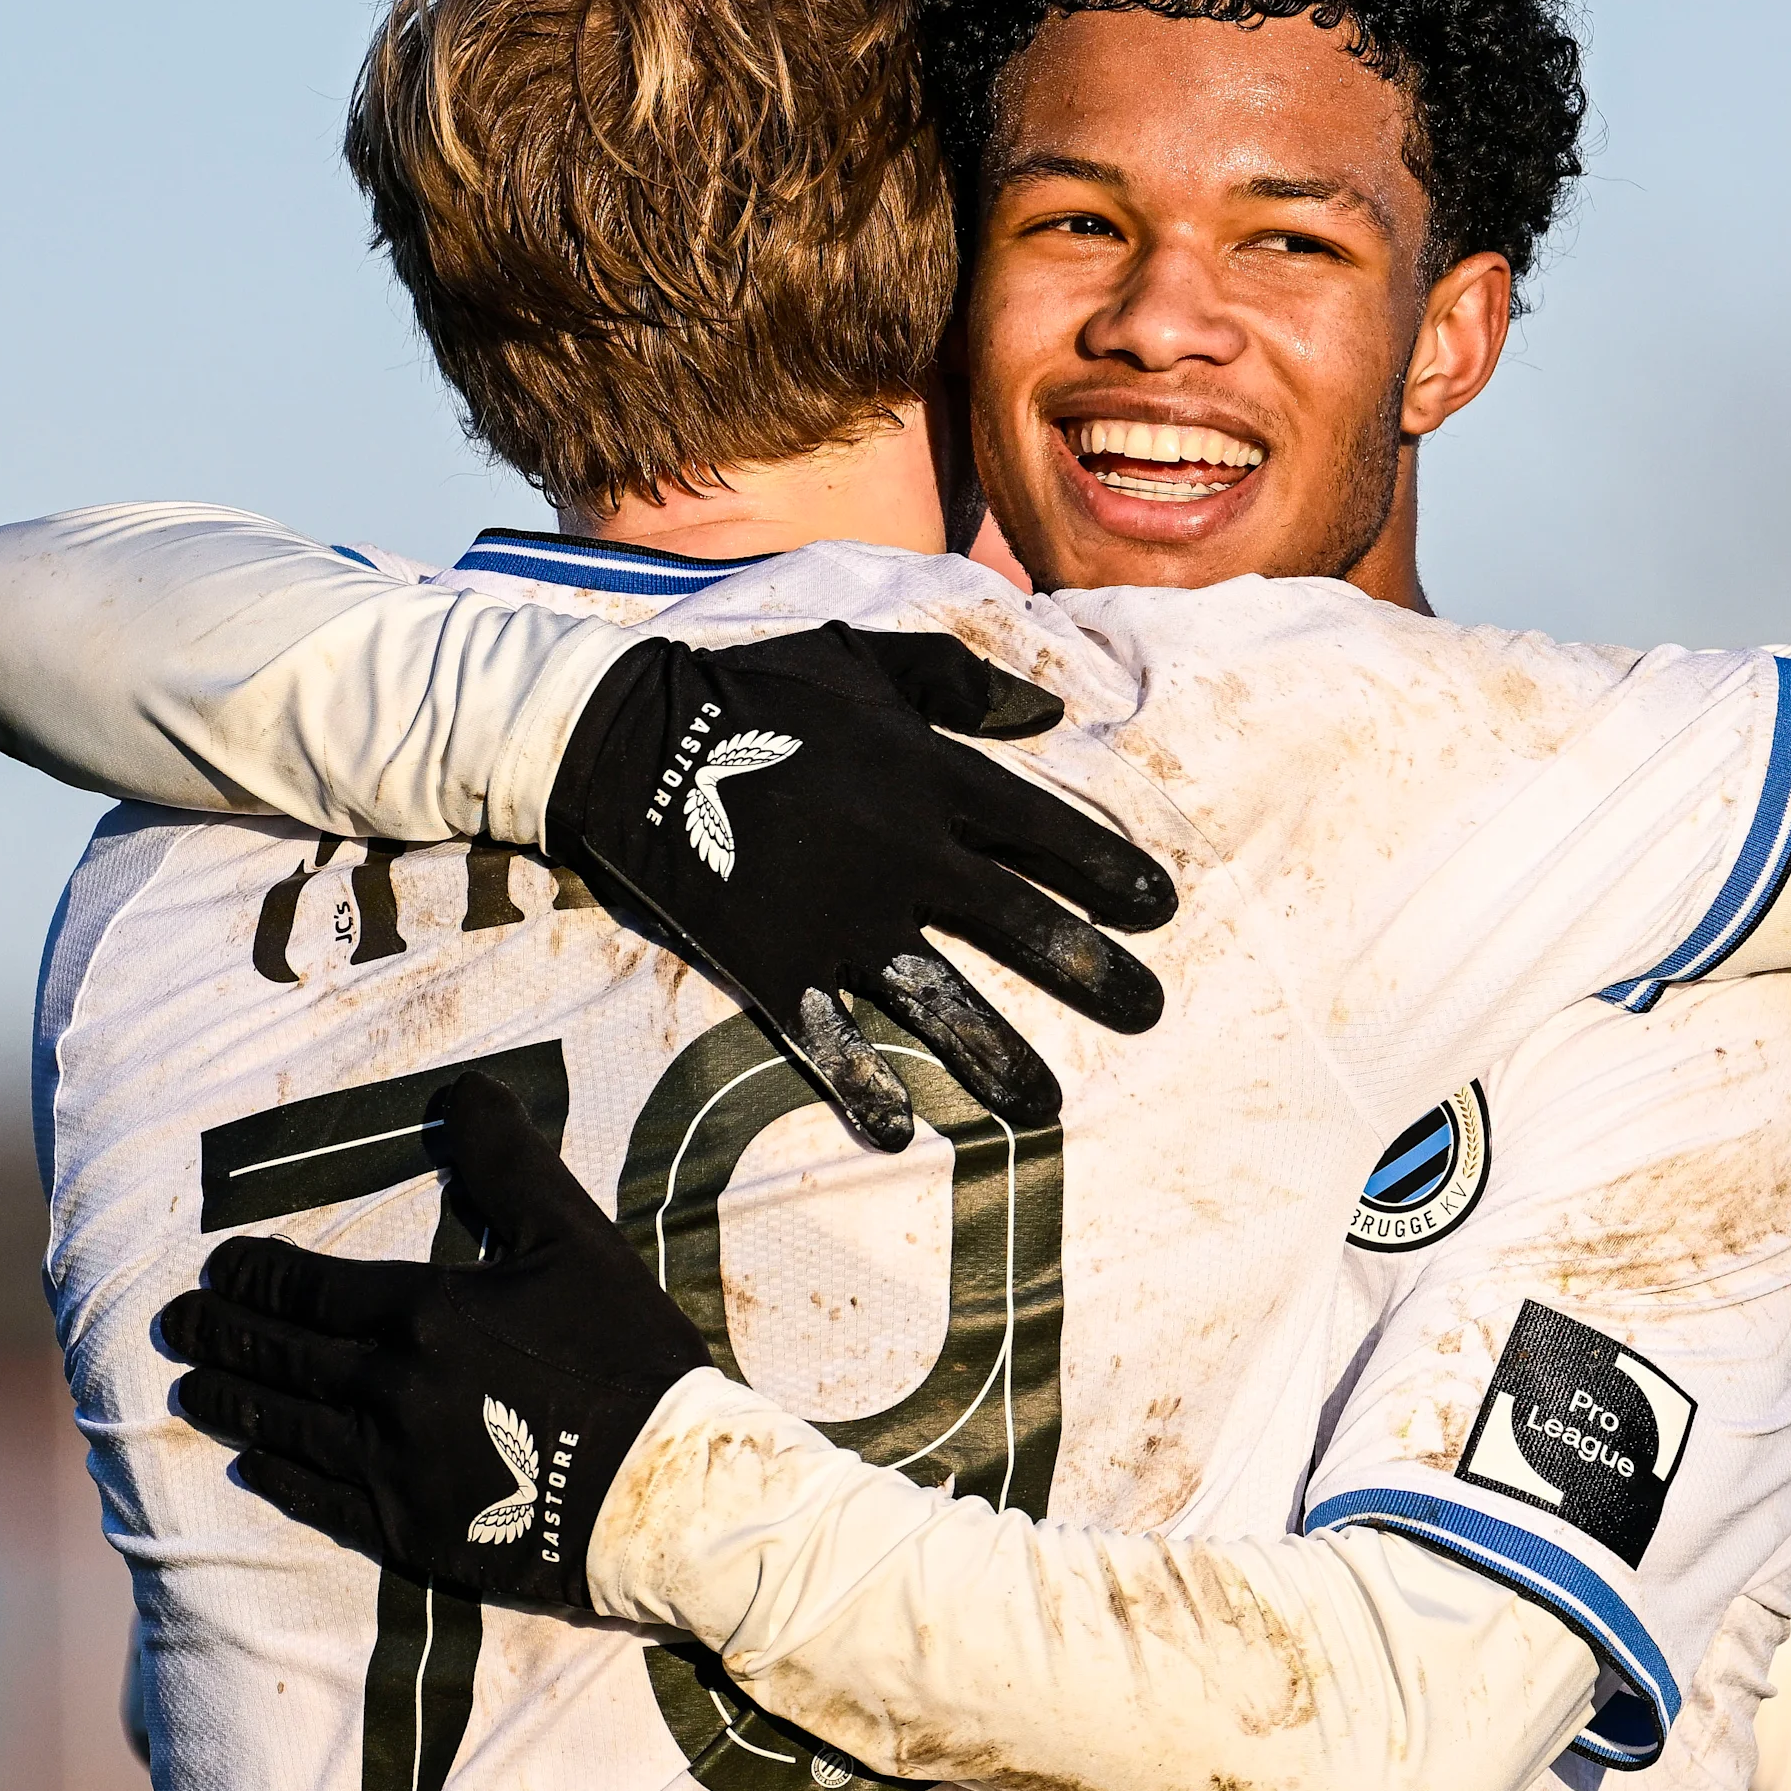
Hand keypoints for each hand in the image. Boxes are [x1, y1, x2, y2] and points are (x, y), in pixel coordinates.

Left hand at [159, 1073, 713, 1608]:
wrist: (667, 1487)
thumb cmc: (626, 1354)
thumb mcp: (575, 1238)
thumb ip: (509, 1163)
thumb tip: (466, 1091)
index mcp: (423, 1312)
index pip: (309, 1287)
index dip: (255, 1276)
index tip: (219, 1269)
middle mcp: (389, 1387)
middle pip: (282, 1355)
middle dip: (222, 1332)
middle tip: (176, 1322)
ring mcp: (393, 1465)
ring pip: (286, 1427)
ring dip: (234, 1400)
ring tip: (194, 1384)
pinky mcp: (410, 1530)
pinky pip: (321, 1500)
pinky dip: (279, 1478)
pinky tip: (253, 1466)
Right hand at [545, 624, 1177, 1148]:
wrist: (631, 741)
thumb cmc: (756, 689)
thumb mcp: (862, 656)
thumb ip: (960, 682)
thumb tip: (1050, 714)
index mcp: (928, 777)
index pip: (1044, 831)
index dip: (1107, 871)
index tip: (1159, 910)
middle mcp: (901, 856)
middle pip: (1015, 922)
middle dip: (1088, 971)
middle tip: (1147, 1012)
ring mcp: (838, 920)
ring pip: (937, 997)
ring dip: (995, 1055)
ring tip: (1046, 1105)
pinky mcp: (775, 964)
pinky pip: (828, 1038)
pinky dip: (860, 1087)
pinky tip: (900, 1134)